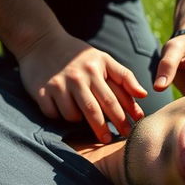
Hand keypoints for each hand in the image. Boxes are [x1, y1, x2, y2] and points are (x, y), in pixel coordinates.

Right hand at [18, 33, 146, 140]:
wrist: (41, 42)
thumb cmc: (80, 57)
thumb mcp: (104, 60)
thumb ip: (125, 77)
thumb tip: (144, 95)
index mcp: (95, 69)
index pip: (113, 98)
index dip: (124, 116)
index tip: (132, 130)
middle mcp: (77, 77)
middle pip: (94, 110)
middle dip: (104, 129)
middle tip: (110, 141)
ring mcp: (58, 84)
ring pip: (73, 116)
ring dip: (79, 123)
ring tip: (84, 123)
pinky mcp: (40, 91)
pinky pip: (53, 114)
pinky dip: (60, 118)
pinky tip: (63, 113)